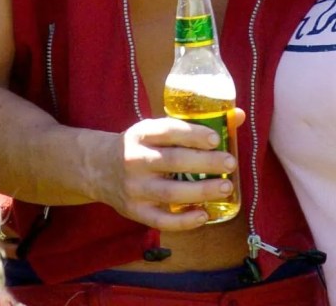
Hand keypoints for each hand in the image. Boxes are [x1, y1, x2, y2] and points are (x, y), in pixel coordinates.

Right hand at [91, 112, 244, 230]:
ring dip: (201, 191)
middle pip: (173, 161)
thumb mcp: (157, 128)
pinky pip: (160, 219)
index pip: (168, 130)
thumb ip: (193, 125)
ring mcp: (134, 188)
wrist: (98, 168)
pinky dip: (183, 220)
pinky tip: (204, 215)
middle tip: (231, 164)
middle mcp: (135, 159)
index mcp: (142, 133)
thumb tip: (237, 116)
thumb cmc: (140, 145)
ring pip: (170, 192)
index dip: (193, 134)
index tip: (216, 138)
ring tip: (226, 188)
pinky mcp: (133, 211)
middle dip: (205, 163)